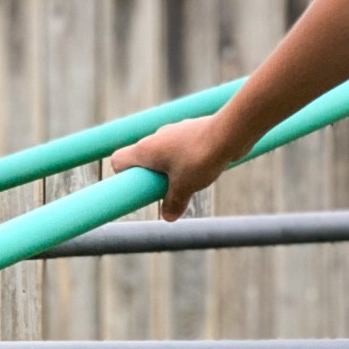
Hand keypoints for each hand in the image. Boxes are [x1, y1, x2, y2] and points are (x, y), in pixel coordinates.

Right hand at [111, 115, 232, 220]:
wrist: (229, 133)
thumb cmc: (201, 158)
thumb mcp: (184, 187)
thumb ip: (172, 203)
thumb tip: (167, 217)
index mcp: (145, 149)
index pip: (119, 160)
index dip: (124, 176)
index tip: (140, 189)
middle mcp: (156, 137)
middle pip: (143, 159)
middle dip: (152, 177)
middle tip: (166, 191)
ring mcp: (174, 132)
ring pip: (164, 154)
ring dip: (171, 169)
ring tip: (188, 182)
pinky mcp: (192, 132)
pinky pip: (182, 149)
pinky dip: (187, 160)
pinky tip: (202, 169)